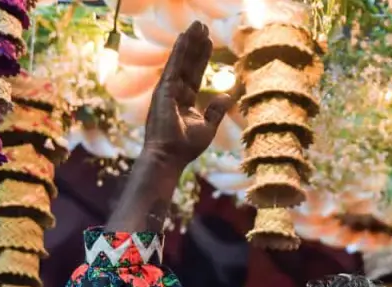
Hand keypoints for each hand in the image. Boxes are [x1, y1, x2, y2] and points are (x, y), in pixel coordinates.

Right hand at [142, 21, 234, 173]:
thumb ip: (216, 110)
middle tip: (202, 25)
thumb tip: (228, 95)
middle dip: (196, 44)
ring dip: (188, 42)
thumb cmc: (185, 147)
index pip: (195, 74)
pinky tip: (184, 37)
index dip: (202, 57)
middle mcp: (175, 92)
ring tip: (197, 25)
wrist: (170, 157)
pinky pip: (173, 66)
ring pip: (181, 60)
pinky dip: (179, 51)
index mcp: (185, 100)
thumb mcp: (208, 127)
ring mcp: (168, 90)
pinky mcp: (163, 90)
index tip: (209, 41)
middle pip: (188, 63)